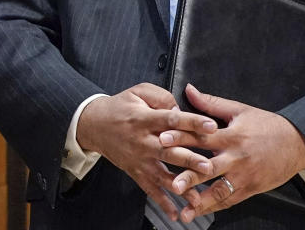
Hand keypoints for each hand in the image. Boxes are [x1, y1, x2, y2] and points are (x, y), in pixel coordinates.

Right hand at [77, 83, 218, 220]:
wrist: (93, 124)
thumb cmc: (119, 107)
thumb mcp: (138, 92)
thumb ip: (161, 98)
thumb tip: (180, 111)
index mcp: (144, 118)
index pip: (171, 120)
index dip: (192, 122)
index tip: (211, 126)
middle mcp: (142, 141)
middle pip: (168, 151)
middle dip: (189, 160)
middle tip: (208, 166)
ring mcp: (139, 159)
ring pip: (162, 174)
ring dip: (180, 186)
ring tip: (197, 196)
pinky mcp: (135, 171)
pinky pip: (150, 189)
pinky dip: (162, 202)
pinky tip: (175, 213)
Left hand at [161, 84, 304, 222]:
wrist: (298, 143)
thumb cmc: (267, 125)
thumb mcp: (239, 110)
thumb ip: (211, 103)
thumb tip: (189, 90)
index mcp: (231, 136)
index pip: (202, 137)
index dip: (181, 137)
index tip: (162, 139)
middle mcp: (236, 158)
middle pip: (209, 167)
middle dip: (190, 176)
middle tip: (172, 183)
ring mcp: (244, 175)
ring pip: (220, 190)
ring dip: (201, 201)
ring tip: (185, 209)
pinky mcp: (250, 188)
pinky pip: (230, 200)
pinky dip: (214, 207)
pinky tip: (199, 212)